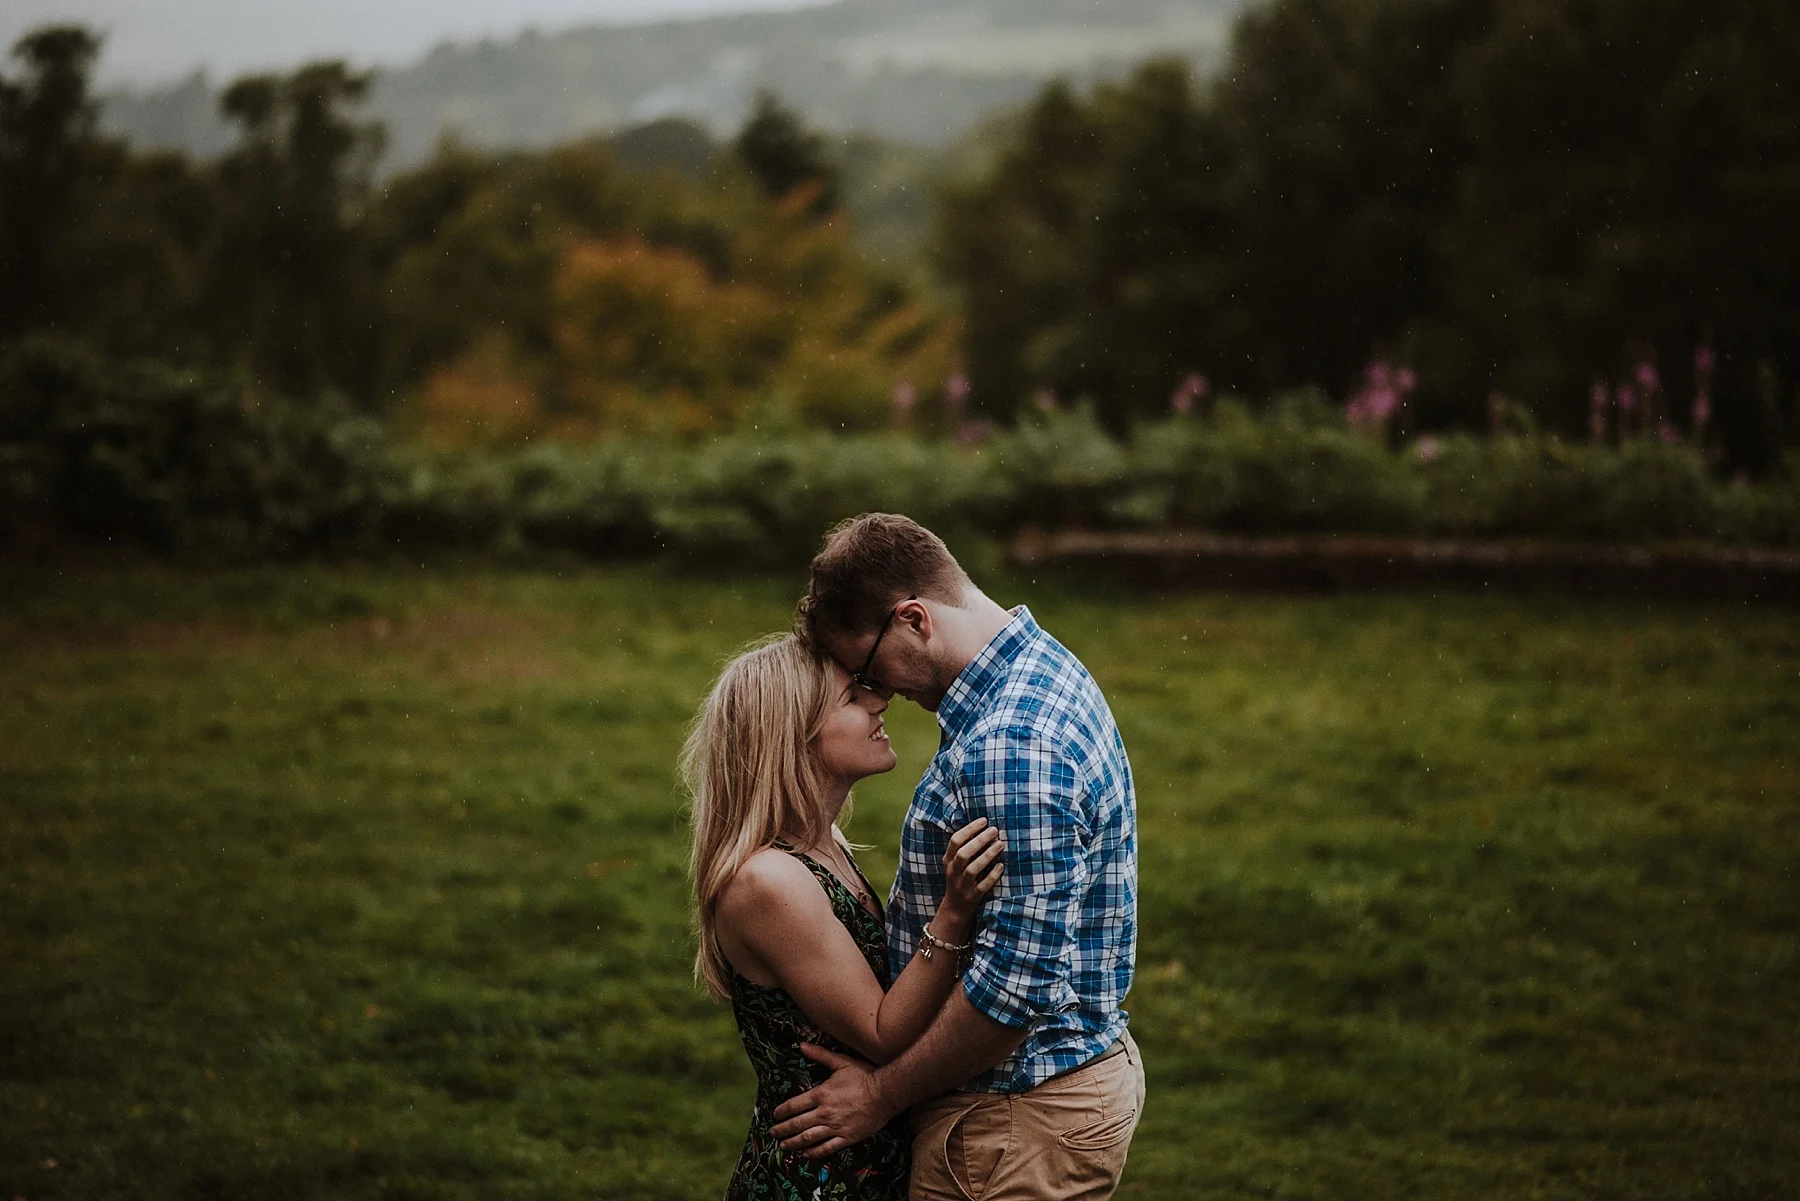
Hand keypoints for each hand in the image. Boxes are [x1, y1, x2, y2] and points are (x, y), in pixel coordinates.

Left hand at [770, 1044, 892, 1157]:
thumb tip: (802, 1045)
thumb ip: (820, 1055)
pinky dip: (813, 1152)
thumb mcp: (841, 1062)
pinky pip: (826, 1148)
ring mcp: (835, 1127)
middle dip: (782, 1129)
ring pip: (808, 1138)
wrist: (885, 1093)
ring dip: (793, 1143)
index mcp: (821, 1094)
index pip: (794, 1105)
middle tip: (773, 1133)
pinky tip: (805, 1154)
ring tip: (783, 1146)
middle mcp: (825, 1113)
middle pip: (797, 1124)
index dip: (782, 1112)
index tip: (775, 1115)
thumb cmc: (864, 1076)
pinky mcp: (847, 1138)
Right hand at [940, 818, 1003, 925]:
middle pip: (963, 854)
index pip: (955, 840)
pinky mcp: (972, 897)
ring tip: (1000, 844)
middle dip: (979, 840)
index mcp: (948, 860)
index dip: (969, 829)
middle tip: (994, 830)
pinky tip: (1001, 866)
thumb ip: (965, 846)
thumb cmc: (960, 878)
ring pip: (972, 869)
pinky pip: (982, 886)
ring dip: (987, 855)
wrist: (956, 908)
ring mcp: (962, 885)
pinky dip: (992, 876)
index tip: (984, 821)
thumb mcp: (956, 862)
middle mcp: (952, 872)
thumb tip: (983, 826)